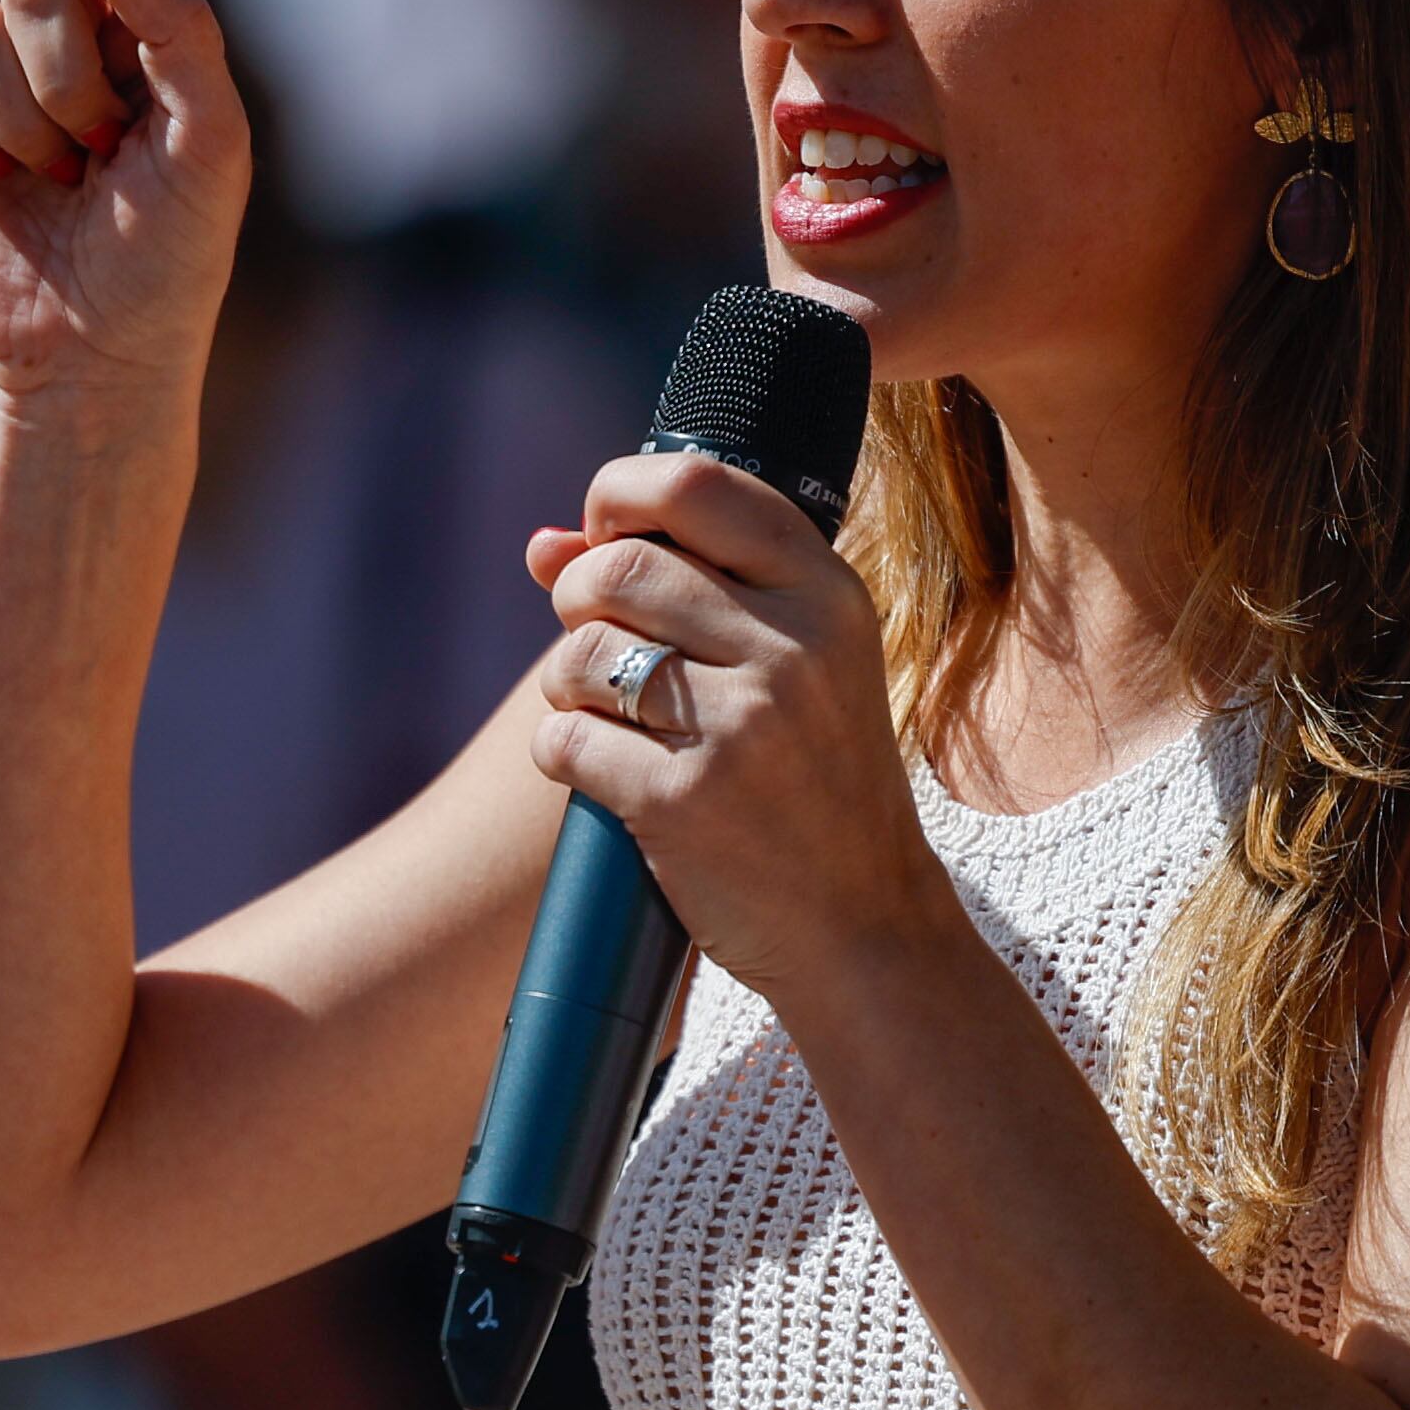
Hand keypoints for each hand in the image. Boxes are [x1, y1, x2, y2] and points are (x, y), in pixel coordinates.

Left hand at [524, 452, 950, 999]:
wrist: (865, 926)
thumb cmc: (815, 782)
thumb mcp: (794, 664)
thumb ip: (684, 584)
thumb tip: (544, 544)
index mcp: (827, 595)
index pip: (696, 483)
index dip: (620, 494)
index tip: (603, 533)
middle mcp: (793, 649)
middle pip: (620, 566)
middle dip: (578, 597)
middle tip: (597, 643)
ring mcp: (742, 727)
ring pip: (581, 651)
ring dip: (567, 680)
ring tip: (606, 713)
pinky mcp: (685, 801)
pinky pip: (564, 738)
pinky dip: (561, 751)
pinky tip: (602, 772)